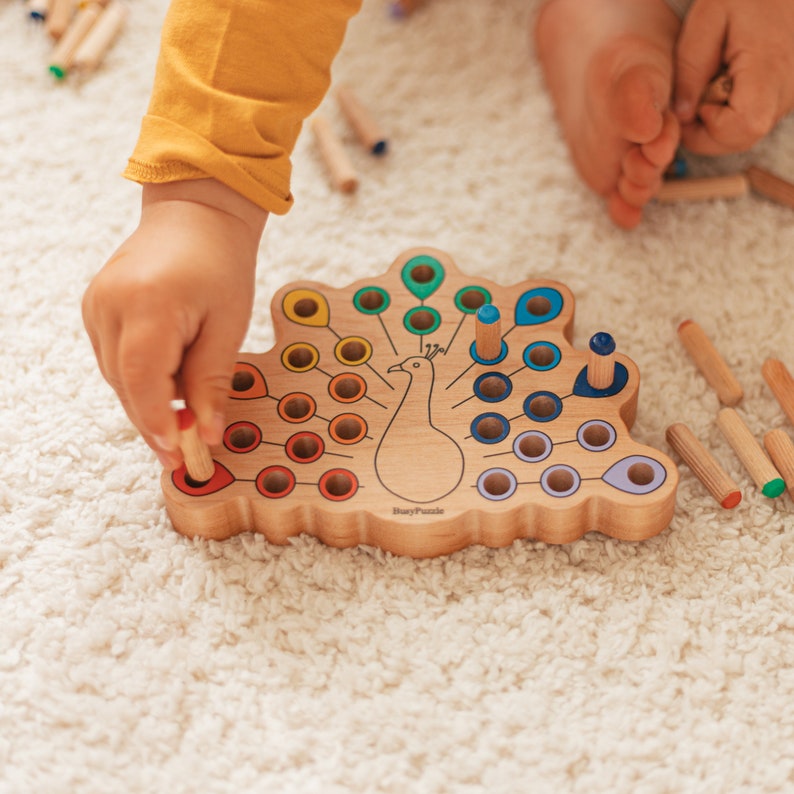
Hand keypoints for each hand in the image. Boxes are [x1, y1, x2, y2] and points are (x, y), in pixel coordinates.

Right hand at [83, 179, 267, 467]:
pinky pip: (116, 360)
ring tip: (187, 410)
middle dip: (155, 422)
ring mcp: (97, 305)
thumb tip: (206, 433)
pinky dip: (141, 378)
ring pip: (118, 377)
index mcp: (147, 303)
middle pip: (125, 385)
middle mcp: (110, 304)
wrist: (196, 216)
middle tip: (186, 452)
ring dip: (150, 400)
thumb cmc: (220, 263)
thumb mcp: (228, 325)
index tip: (178, 455)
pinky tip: (170, 378)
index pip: (142, 380)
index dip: (158, 423)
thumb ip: (212, 381)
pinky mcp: (96, 309)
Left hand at [673, 0, 793, 154]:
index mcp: (769, 68)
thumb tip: (682, 115)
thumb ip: (691, 68)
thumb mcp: (707, 19)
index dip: (710, 127)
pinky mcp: (787, 95)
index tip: (694, 104)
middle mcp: (787, 88)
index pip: (743, 126)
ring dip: (719, 123)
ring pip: (748, 133)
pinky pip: (755, 119)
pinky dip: (733, 112)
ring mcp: (790, 94)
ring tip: (712, 85)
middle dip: (708, 131)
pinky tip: (727, 84)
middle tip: (694, 99)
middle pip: (744, 138)